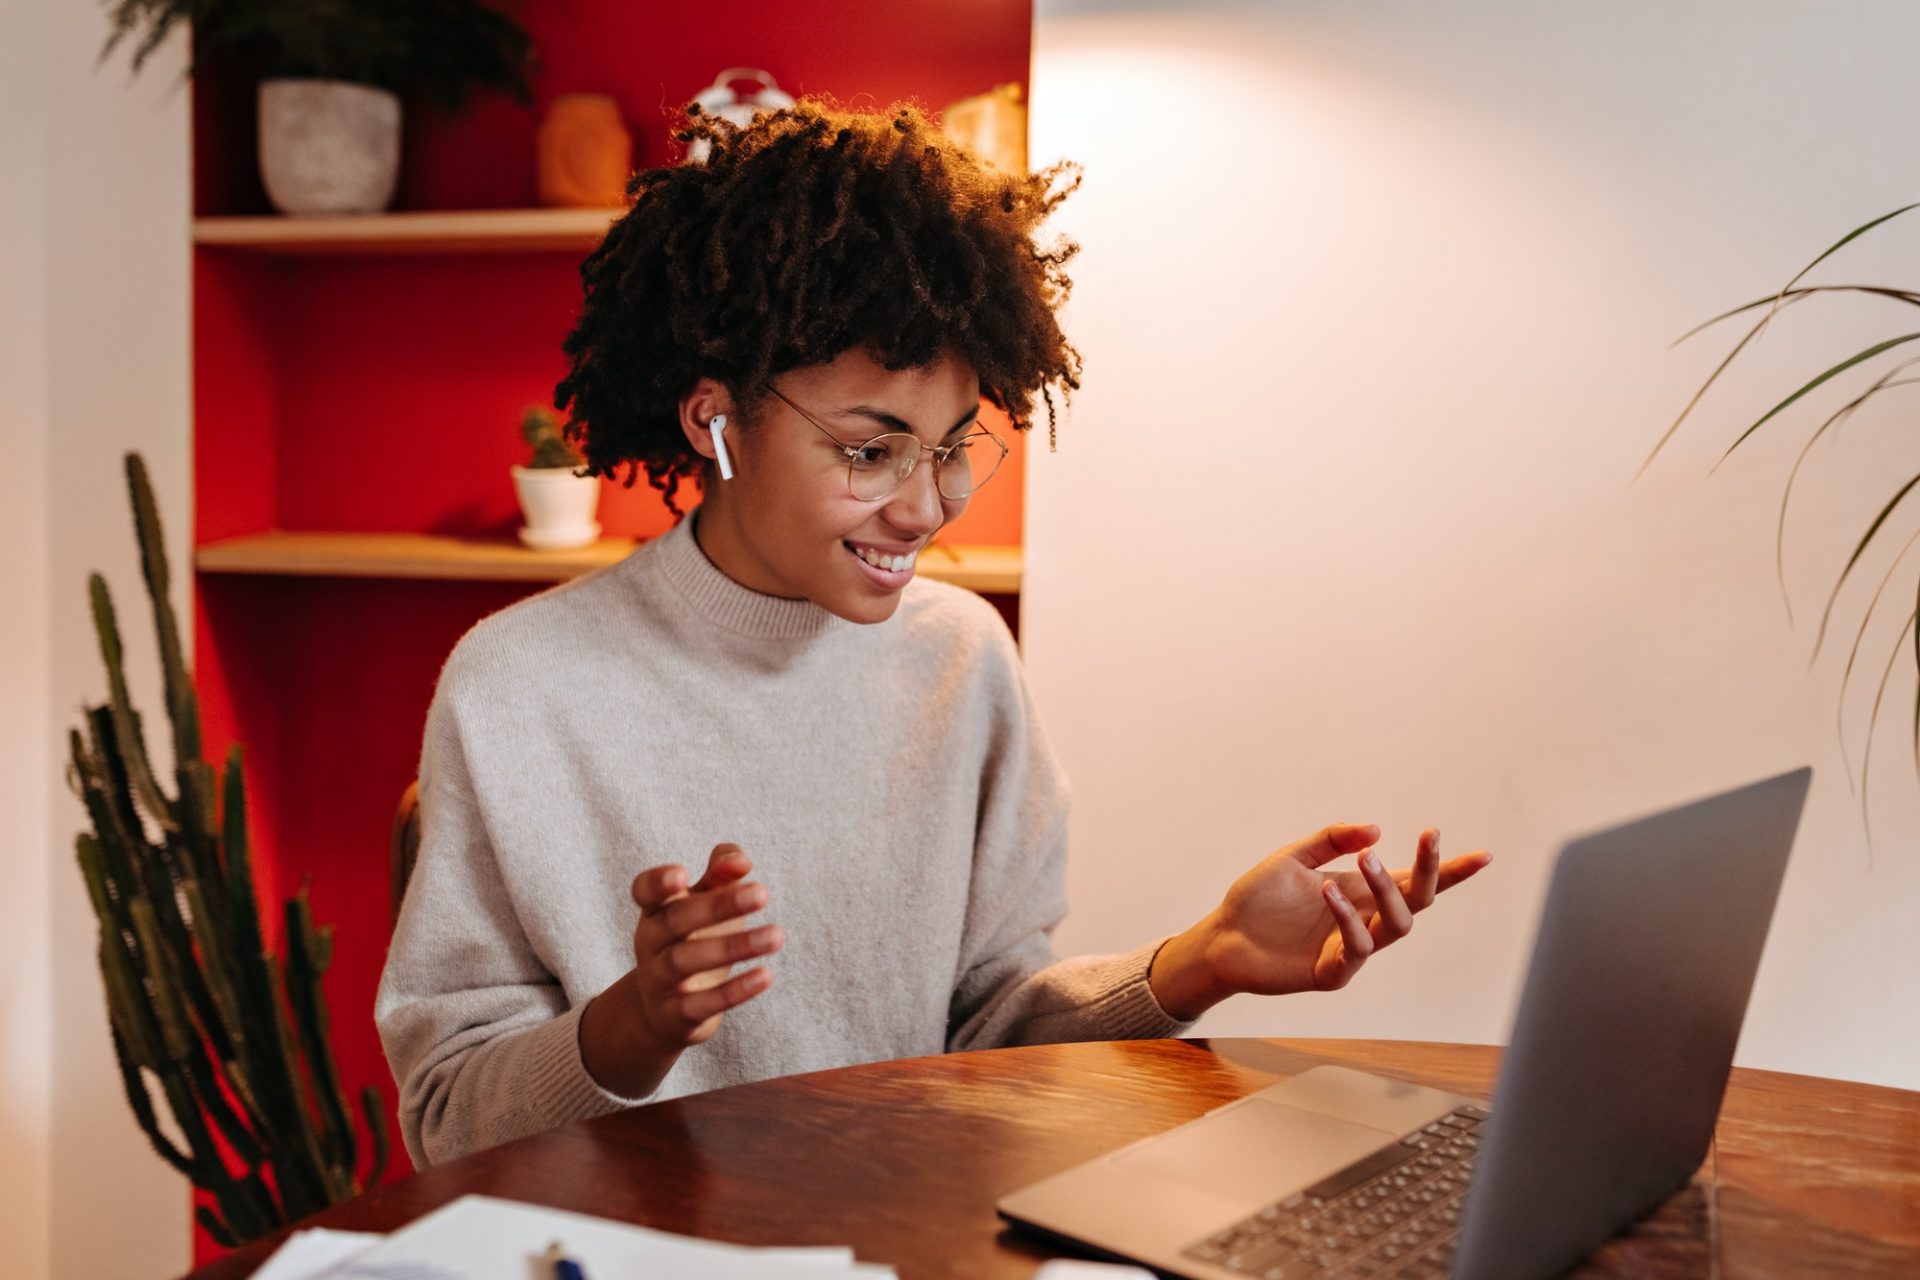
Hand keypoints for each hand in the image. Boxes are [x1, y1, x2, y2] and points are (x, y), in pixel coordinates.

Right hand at [580, 843, 782, 1096]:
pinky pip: (701, 1004)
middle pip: (674, 921)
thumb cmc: (693, 941)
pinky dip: (733, 992)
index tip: (682, 874)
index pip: (645, 891)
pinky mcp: (676, 1015)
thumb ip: (722, 873)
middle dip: (717, 906)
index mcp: (656, 911)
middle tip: (763, 893)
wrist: (663, 1013)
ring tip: (777, 936)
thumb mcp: (705, 903)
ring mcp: (658, 981)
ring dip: (733, 947)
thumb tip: (741, 861)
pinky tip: (765, 976)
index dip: (657, 882)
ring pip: (685, 962)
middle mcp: (650, 944)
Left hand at [1150, 825, 1489, 1018]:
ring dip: (1387, 890)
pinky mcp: (1332, 972)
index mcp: (1361, 893)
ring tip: (1366, 860)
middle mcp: (1364, 920)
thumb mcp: (1294, 857)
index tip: (1485, 855)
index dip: (1451, 872)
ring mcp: (1352, 948)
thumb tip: (1375, 830)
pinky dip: (1347, 919)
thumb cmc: (1259, 899)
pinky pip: (1355, 949)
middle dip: (1429, 870)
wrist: (1222, 937)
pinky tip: (1328, 892)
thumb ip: (1332, 839)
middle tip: (1427, 837)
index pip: (1415, 882)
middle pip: (1418, 901)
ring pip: (1396, 925)